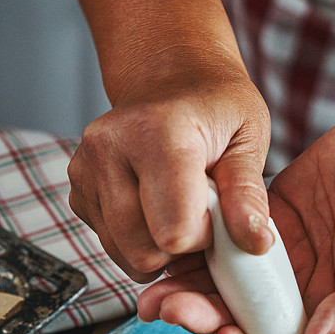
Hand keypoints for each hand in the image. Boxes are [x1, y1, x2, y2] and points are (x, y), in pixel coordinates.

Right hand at [67, 59, 271, 282]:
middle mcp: (109, 150)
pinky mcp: (78, 192)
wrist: (169, 78)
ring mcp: (86, 171)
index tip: (216, 209)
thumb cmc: (215, 107)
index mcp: (156, 133)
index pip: (174, 233)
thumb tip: (257, 244)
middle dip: (179, 248)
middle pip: (144, 252)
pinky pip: (113, 247)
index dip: (205, 237)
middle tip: (199, 212)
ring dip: (159, 247)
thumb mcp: (249, 137)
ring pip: (126, 256)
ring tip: (178, 207)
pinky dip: (140, 240)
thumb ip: (249, 194)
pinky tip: (155, 207)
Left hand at [138, 74, 334, 333]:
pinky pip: (226, 243)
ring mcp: (285, 261)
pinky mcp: (269, 223)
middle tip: (173, 308)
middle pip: (245, 328)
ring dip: (191, 293)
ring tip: (156, 288)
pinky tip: (171, 244)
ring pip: (228, 290)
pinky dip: (198, 249)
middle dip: (206, 325)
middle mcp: (307, 297)